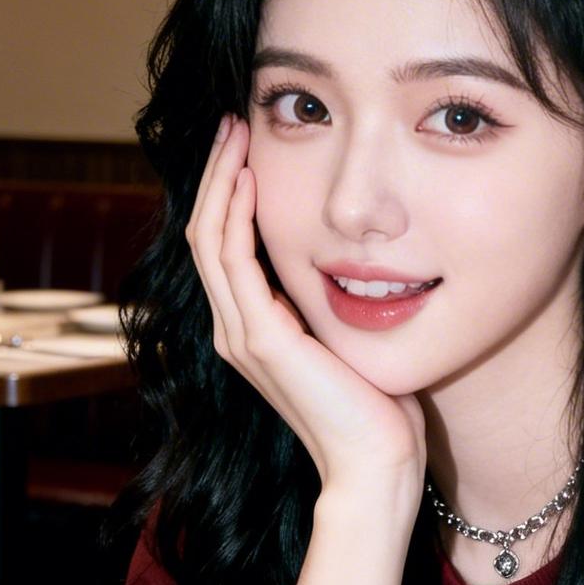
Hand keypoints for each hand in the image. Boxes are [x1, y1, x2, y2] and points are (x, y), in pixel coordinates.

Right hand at [186, 113, 428, 489]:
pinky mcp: (260, 339)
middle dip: (218, 172)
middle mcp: (234, 329)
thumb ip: (334, 301)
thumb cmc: (377, 408)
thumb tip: (358, 259)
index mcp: (250, 328)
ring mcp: (240, 335)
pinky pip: (233, 261)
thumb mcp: (349, 337)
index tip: (245, 142)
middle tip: (231, 120)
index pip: (222, 244)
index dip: (229, 190)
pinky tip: (250, 178)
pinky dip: (235, 214)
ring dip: (221, 180)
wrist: (375, 464)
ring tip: (234, 133)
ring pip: (210, 238)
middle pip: (206, 232)